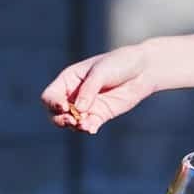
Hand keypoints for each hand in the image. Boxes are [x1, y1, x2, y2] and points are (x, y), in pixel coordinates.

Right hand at [41, 35, 193, 133]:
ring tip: (85, 126)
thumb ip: (89, 90)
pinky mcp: (100, 115)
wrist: (143, 70)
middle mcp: (74, 94)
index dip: (52, 103)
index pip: (50, 95)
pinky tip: (91, 130)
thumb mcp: (101, 72)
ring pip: (71, 123)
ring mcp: (87, 106)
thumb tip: (79, 110)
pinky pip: (88, 126)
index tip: (64, 106)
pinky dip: (87, 129)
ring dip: (75, 126)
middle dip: (60, 119)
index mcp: (69, 80)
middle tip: (72, 121)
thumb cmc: (119, 63)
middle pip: (55, 113)